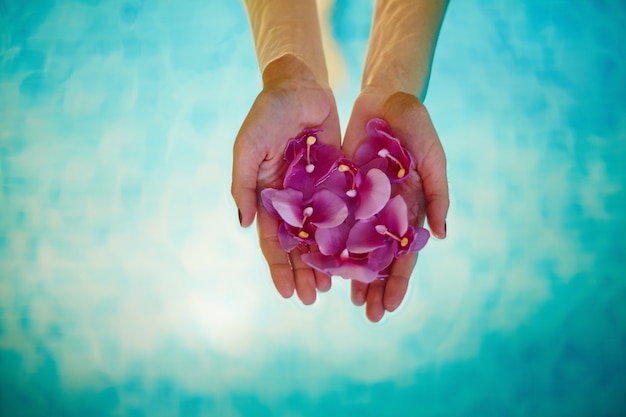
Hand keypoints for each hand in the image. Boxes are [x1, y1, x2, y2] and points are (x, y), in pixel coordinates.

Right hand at [231, 55, 340, 304]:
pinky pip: (344, 211)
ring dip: (325, 261)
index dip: (278, 267)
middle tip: (311, 300)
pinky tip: (356, 254)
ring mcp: (317, 192)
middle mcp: (293, 200)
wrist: (300, 84)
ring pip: (323, 234)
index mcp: (268, 196)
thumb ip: (244, 185)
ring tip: (333, 288)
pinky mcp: (339, 180)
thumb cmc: (267, 114)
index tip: (286, 293)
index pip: (272, 240)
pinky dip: (348, 234)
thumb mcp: (247, 148)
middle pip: (298, 244)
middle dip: (302, 272)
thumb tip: (245, 225)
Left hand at [342, 90, 448, 321]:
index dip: (399, 281)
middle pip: (380, 257)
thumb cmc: (416, 125)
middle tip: (368, 316)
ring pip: (356, 245)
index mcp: (410, 209)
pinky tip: (321, 263)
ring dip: (352, 272)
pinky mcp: (342, 190)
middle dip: (375, 286)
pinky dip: (329, 242)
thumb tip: (443, 236)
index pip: (405, 254)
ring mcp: (363, 203)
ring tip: (345, 299)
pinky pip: (334, 220)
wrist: (386, 97)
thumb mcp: (432, 157)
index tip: (390, 308)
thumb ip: (437, 194)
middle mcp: (386, 211)